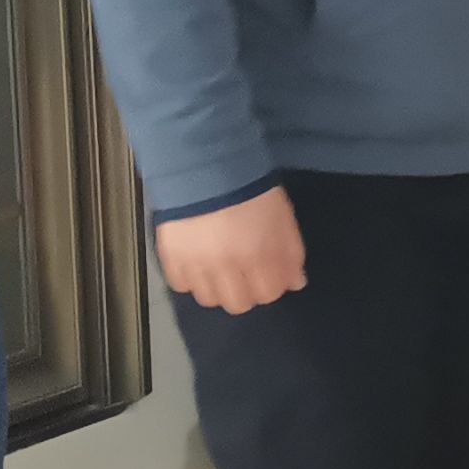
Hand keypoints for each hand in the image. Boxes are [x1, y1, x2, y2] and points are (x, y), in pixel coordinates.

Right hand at [158, 188, 307, 314]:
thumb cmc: (250, 188)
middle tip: (244, 275)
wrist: (206, 164)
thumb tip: (296, 283)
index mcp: (258, 256)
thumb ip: (291, 253)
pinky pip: (181, 284)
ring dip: (217, 289)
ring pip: (209, 299)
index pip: (268, 294)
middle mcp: (227, 266)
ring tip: (219, 270)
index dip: (270, 286)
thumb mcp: (282, 217)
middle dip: (245, 292)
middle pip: (238, 304)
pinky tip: (198, 264)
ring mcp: (196, 264)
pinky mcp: (171, 257)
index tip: (267, 275)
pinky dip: (191, 279)